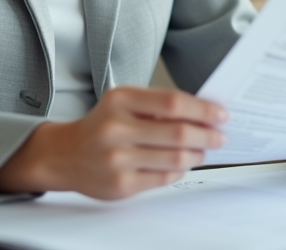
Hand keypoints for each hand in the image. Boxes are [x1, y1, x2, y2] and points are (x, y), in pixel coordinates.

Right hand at [0, 86, 227, 199]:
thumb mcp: (122, 102)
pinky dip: (180, 170)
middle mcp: (117, 129)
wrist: (64, 155)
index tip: (221, 114)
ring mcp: (118, 159)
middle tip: (220, 136)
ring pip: (176, 159)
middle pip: (178, 132)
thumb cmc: (101, 125)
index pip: (172, 103)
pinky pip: (164, 178)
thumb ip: (156, 104)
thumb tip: (202, 112)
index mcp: (120, 101)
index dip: (202, 109)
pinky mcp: (121, 184)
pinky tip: (183, 163)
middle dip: (207, 135)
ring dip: (197, 154)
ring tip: (203, 150)